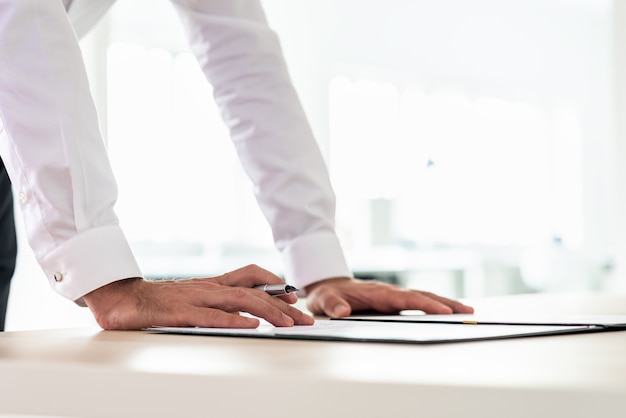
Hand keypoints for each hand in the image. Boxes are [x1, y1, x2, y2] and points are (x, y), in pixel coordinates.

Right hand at [83, 264, 314, 329]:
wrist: (122, 298)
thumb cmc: (158, 302)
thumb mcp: (193, 299)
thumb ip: (216, 303)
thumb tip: (243, 314)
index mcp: (213, 284)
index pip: (251, 276)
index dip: (276, 284)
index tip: (295, 297)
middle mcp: (210, 288)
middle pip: (254, 291)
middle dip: (283, 305)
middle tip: (305, 319)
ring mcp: (197, 298)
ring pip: (239, 301)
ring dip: (267, 312)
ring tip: (288, 323)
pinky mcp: (182, 312)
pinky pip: (211, 316)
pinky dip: (233, 321)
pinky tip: (250, 326)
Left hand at [305, 277, 473, 317]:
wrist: (326, 286)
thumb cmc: (326, 293)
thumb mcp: (323, 299)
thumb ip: (332, 304)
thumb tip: (343, 311)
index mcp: (376, 292)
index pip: (404, 299)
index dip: (424, 305)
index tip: (442, 311)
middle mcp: (389, 292)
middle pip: (421, 295)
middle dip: (444, 303)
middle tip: (467, 311)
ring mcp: (393, 295)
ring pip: (422, 297)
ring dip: (444, 303)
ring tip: (466, 310)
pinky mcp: (394, 301)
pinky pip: (417, 302)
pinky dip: (434, 305)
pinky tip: (449, 311)